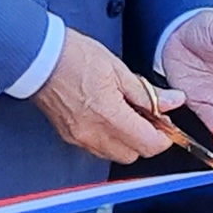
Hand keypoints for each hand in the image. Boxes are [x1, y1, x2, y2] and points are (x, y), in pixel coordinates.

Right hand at [34, 25, 177, 162]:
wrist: (39, 58)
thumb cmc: (74, 57)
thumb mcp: (119, 69)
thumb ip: (148, 93)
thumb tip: (173, 101)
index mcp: (109, 115)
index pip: (149, 144)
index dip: (164, 137)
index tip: (166, 124)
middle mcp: (93, 133)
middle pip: (134, 155)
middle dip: (145, 140)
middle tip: (148, 117)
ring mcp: (79, 138)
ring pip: (115, 154)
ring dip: (127, 141)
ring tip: (126, 115)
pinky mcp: (69, 136)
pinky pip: (97, 148)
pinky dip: (108, 138)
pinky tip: (108, 118)